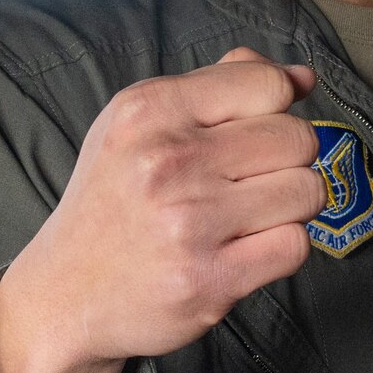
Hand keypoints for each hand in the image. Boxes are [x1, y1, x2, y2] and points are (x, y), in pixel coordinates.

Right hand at [0, 47, 326, 372]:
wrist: (65, 295)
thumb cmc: (117, 199)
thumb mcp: (145, 123)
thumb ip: (224, 86)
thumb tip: (302, 76)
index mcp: (149, 110)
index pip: (270, 83)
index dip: (278, 107)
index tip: (253, 131)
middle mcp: (167, 162)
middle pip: (299, 138)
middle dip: (288, 159)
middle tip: (247, 181)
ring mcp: (189, 224)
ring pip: (307, 191)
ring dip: (290, 206)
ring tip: (246, 215)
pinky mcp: (210, 281)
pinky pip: (297, 245)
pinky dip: (281, 248)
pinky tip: (243, 249)